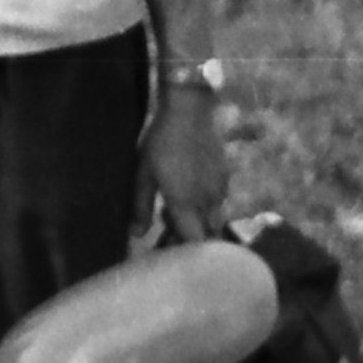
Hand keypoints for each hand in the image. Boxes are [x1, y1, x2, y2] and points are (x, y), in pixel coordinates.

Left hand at [138, 90, 231, 239]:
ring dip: (200, 223)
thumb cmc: (161, 142)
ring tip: (177, 208)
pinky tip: (190, 192)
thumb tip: (136, 234)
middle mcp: (208, 202)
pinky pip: (219, 202)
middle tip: (170, 230)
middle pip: (208, 235)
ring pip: (215, 219)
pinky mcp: (226, 176)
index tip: (168, 248)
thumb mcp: (144, 173)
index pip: (194, 243)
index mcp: (186, 204)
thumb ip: (141, 206)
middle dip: (192, 240)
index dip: (183, 251)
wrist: (189, 111)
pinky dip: (206, 206)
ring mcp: (221, 189)